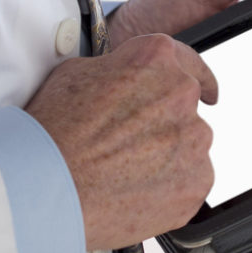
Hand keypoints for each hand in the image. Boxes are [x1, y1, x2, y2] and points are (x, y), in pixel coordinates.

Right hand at [24, 32, 220, 249]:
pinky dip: (169, 189)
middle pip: (185, 109)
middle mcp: (181, 94)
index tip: (207, 90)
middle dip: (163, 126)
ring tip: (122, 174)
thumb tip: (124, 76)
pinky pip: (190, 182)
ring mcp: (193, 140)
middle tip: (128, 147)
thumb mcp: (76, 74)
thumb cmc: (52, 133)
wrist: (44, 188)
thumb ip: (117, 70)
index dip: (196, 76)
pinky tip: (135, 193)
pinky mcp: (196, 181)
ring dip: (166, 158)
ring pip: (188, 148)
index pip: (187, 60)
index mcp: (155, 60)